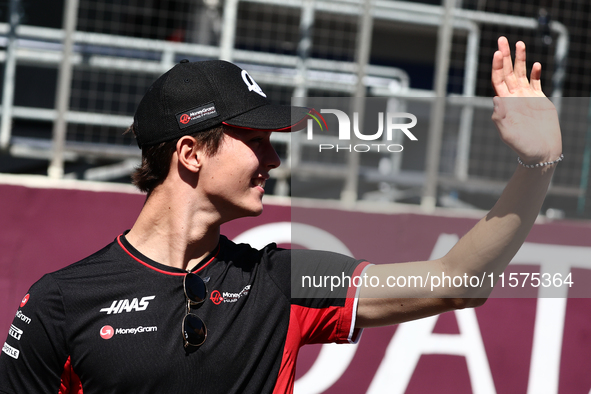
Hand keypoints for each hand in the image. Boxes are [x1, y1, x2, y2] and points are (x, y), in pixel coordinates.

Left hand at [491, 36, 561, 164]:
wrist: (541, 152)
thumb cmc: (522, 145)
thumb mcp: (507, 133)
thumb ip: (500, 117)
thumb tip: (495, 99)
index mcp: (504, 104)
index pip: (498, 80)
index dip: (497, 67)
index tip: (497, 53)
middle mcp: (514, 98)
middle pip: (508, 72)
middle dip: (505, 56)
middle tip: (502, 40)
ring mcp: (526, 98)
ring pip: (522, 74)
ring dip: (520, 59)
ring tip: (519, 44)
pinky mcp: (540, 100)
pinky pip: (536, 83)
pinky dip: (535, 73)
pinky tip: (535, 64)